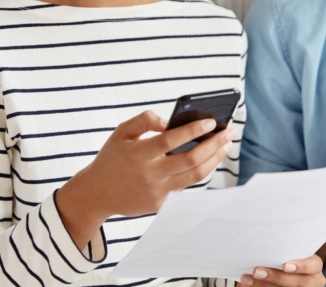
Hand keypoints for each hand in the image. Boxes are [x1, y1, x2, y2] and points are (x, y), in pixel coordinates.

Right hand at [56, 110, 235, 246]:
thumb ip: (144, 120)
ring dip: (214, 159)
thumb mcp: (121, 132)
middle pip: (190, 160)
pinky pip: (185, 186)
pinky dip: (199, 171)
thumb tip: (169, 121)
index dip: (193, 130)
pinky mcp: (160, 204)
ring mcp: (156, 192)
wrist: (96, 194)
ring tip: (226, 144)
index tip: (211, 122)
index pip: (171, 140)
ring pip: (194, 176)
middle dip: (214, 144)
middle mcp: (149, 174)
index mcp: (139, 154)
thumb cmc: (112, 157)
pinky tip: (209, 158)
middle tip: (230, 132)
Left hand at [238, 255, 325, 285]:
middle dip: (276, 277)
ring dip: (264, 285)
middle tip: (256, 271)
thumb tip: (265, 238)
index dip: (300, 266)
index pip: (313, 266)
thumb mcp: (293, 252)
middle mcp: (314, 281)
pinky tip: (250, 284)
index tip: (284, 265)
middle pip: (298, 282)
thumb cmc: (289, 256)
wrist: (289, 272)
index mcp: (315, 266)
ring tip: (247, 279)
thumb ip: (285, 249)